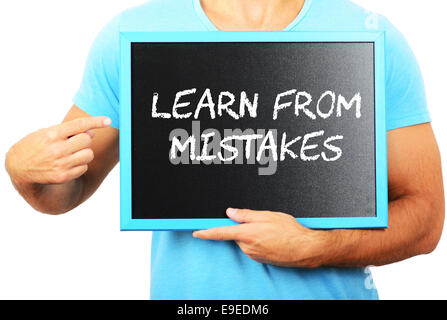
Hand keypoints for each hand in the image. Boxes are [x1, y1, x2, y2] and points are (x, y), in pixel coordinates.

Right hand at [6, 116, 110, 185]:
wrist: (18, 167)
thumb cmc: (36, 145)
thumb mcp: (47, 132)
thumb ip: (68, 131)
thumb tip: (92, 133)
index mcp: (53, 134)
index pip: (79, 125)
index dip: (96, 121)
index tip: (108, 120)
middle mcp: (57, 149)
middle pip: (87, 140)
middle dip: (85, 139)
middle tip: (75, 141)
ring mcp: (61, 164)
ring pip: (89, 154)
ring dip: (84, 152)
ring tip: (72, 153)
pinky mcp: (63, 176)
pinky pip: (84, 168)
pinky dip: (80, 164)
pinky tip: (68, 163)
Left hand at [193, 208, 328, 267]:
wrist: (305, 249)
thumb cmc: (289, 231)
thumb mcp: (267, 215)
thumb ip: (246, 214)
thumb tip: (230, 212)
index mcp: (246, 234)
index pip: (220, 232)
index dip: (206, 232)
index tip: (196, 232)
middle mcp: (247, 246)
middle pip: (236, 234)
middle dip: (244, 227)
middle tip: (261, 222)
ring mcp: (254, 255)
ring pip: (245, 240)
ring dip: (253, 234)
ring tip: (271, 231)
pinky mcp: (260, 259)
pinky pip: (253, 247)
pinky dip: (259, 241)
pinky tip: (273, 238)